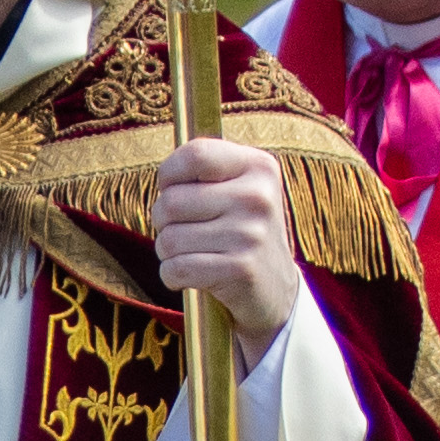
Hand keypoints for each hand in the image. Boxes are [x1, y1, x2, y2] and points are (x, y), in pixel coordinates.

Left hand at [151, 138, 306, 366]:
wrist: (276, 286)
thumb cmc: (242, 230)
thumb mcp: (239, 188)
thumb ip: (205, 171)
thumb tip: (163, 176)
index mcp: (259, 167)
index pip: (195, 154)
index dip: (169, 174)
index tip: (172, 189)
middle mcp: (258, 196)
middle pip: (172, 201)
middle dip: (163, 220)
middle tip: (183, 230)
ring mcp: (251, 234)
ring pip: (169, 239)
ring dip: (167, 251)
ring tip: (190, 253)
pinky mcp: (241, 269)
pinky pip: (176, 268)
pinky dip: (171, 276)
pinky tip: (190, 276)